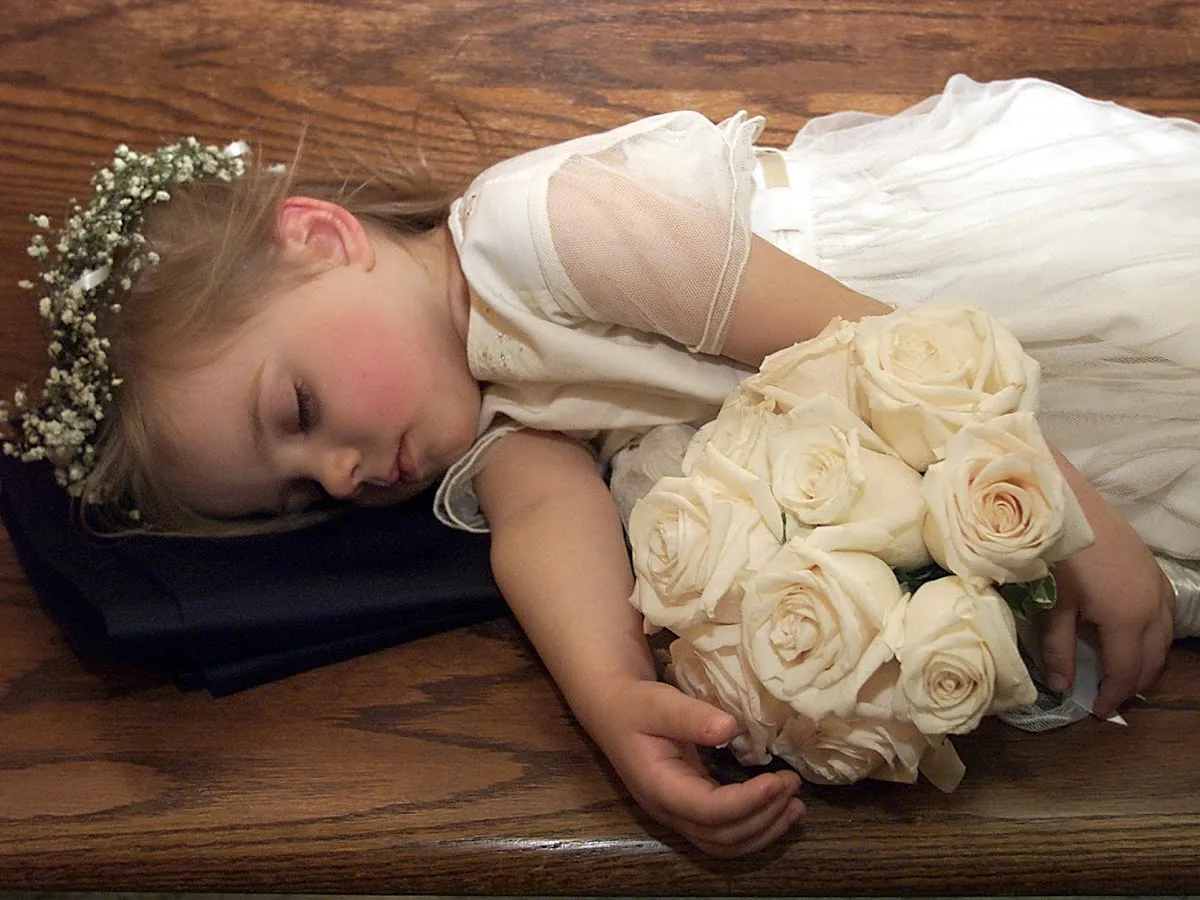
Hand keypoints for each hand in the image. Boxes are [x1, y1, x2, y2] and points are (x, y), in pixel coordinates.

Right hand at [587, 678, 803, 856]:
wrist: (612, 709)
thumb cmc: (635, 704)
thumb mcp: (658, 703)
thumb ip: (691, 717)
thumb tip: (730, 728)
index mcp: (659, 787)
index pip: (709, 812)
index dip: (748, 801)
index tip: (778, 780)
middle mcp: (667, 811)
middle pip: (721, 836)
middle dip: (763, 816)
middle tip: (793, 786)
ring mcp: (677, 814)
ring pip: (724, 844)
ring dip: (764, 831)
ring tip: (796, 807)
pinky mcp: (688, 809)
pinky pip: (723, 833)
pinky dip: (754, 828)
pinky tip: (777, 810)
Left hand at [1036, 509, 1173, 718]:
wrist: (1067, 502)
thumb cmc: (1056, 553)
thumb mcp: (1052, 604)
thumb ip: (1058, 648)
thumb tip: (1061, 686)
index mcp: (1128, 620)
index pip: (1126, 671)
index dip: (1113, 696)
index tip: (1097, 711)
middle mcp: (1152, 606)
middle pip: (1153, 658)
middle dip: (1134, 682)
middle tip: (1111, 696)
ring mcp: (1156, 584)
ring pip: (1164, 635)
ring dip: (1148, 657)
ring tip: (1123, 670)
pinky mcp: (1152, 566)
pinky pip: (1165, 610)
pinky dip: (1154, 631)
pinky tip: (1135, 630)